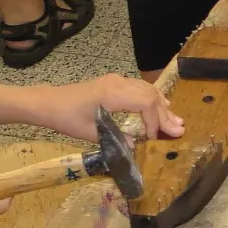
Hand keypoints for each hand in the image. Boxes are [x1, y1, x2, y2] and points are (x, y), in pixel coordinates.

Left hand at [33, 74, 185, 140]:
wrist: (48, 102)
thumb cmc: (66, 118)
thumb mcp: (90, 134)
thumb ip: (116, 139)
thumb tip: (137, 147)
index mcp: (113, 94)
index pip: (145, 104)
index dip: (155, 122)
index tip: (156, 138)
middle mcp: (119, 83)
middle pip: (150, 95)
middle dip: (165, 114)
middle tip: (179, 130)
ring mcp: (117, 80)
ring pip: (147, 89)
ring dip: (161, 105)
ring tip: (175, 120)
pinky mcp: (114, 83)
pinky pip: (139, 88)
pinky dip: (152, 98)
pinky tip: (160, 106)